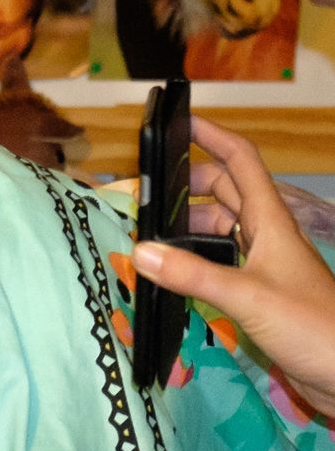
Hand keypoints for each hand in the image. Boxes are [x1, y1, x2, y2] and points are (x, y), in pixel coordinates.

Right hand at [132, 116, 334, 416]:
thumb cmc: (312, 326)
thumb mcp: (248, 297)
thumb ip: (193, 275)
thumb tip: (139, 251)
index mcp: (269, 224)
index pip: (240, 163)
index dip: (212, 137)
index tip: (177, 123)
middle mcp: (266, 238)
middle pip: (225, 193)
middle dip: (187, 186)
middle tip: (145, 196)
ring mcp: (263, 266)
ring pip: (221, 228)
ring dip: (187, 225)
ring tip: (149, 235)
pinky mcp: (259, 294)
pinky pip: (220, 263)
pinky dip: (194, 259)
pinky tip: (173, 273)